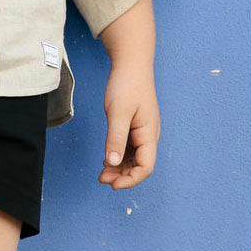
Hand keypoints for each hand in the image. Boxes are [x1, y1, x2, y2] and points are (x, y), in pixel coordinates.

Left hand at [99, 60, 160, 189]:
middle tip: (101, 178)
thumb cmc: (127, 85)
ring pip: (133, 160)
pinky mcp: (134, 130)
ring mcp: (141, 134)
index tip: (112, 184)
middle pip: (140, 167)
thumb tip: (112, 162)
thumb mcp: (118, 113)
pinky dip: (118, 159)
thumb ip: (116, 138)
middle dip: (122, 177)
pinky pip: (128, 151)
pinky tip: (105, 161)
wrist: (131, 65)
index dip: (131, 180)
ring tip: (101, 173)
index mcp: (149, 134)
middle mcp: (148, 136)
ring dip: (119, 170)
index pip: (146, 167)